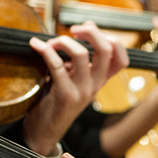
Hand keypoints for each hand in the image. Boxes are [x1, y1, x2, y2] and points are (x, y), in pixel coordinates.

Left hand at [23, 21, 128, 155]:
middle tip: (74, 30)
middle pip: (106, 50)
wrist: (44, 131)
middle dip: (90, 33)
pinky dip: (45, 50)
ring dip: (63, 41)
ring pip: (82, 55)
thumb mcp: (74, 78)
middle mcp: (95, 86)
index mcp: (100, 81)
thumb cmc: (56, 99)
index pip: (122, 58)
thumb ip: (80, 58)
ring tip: (50, 43)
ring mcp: (81, 91)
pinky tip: (35, 45)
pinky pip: (57, 65)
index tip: (90, 29)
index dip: (111, 39)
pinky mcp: (64, 94)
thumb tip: (87, 26)